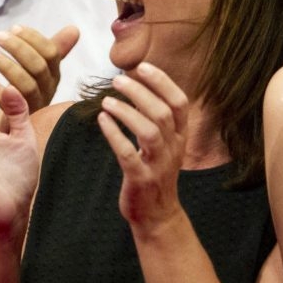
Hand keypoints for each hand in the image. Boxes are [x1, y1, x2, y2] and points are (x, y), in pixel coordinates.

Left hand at [0, 24, 79, 112]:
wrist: (17, 123)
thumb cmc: (29, 88)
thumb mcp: (41, 67)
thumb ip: (54, 48)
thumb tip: (74, 29)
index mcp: (54, 74)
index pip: (51, 53)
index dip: (33, 39)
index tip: (14, 28)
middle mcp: (48, 89)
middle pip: (38, 67)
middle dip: (18, 48)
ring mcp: (36, 106)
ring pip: (26, 85)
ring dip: (6, 66)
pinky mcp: (21, 120)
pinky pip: (11, 107)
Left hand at [98, 62, 190, 232]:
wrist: (157, 216)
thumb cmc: (155, 173)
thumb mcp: (164, 145)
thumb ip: (155, 118)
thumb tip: (136, 84)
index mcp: (180, 136)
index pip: (179, 102)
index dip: (162, 82)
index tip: (141, 66)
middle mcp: (174, 148)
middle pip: (162, 112)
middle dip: (139, 92)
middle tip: (117, 80)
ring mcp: (159, 165)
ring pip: (149, 132)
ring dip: (126, 112)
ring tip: (106, 101)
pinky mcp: (141, 180)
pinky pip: (128, 154)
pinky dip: (114, 135)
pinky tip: (102, 120)